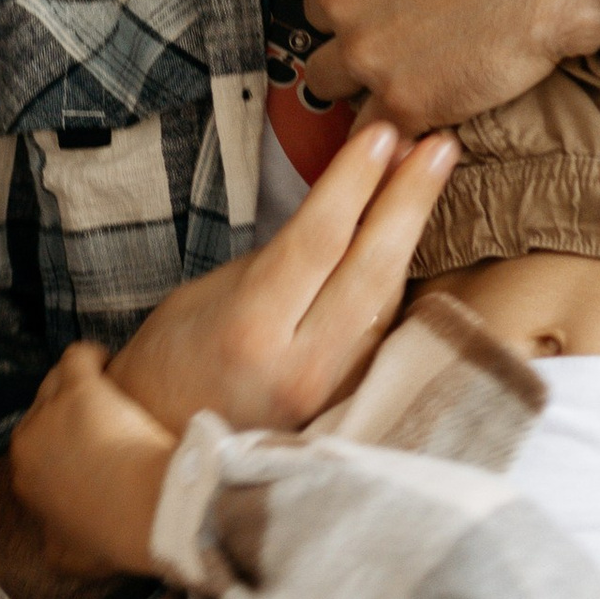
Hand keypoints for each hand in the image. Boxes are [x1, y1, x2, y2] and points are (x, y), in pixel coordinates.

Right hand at [0, 116, 457, 598]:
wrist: (163, 464)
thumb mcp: (203, 299)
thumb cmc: (170, 369)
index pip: (319, 240)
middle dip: (408, 199)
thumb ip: (273, 264)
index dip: (355, 182)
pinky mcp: (348, 408)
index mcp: (252, 332)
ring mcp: (332, 395)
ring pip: (386, 301)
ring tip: (428, 177)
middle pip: (371, 269)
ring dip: (411, 235)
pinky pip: (380, 333)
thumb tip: (337, 216)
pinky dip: (396, 282)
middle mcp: (301, 368)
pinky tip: (407, 242)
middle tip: (436, 143)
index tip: (382, 134)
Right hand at [6, 345, 178, 583]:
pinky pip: (76, 357)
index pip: (36, 448)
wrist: (153, 515)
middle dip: (69, 411)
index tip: (89, 444)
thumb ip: (57, 546)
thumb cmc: (120, 537)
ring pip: (57, 381)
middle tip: (104, 418)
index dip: (63, 443)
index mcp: (25, 480)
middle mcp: (27, 443)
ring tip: (109, 388)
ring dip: (81, 382)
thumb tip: (52, 544)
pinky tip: (110, 362)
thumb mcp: (74, 557)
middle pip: (44, 411)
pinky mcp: (80, 390)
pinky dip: (92, 356)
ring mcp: (50, 413)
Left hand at [299, 0, 599, 123]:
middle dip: (352, 24)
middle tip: (399, 28)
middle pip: (323, 21)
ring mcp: (370, 53)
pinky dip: (385, 131)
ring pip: (328, 79)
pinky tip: (410, 122)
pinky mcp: (406, 101)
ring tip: (397, 77)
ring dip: (356, 79)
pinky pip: (371, 132)